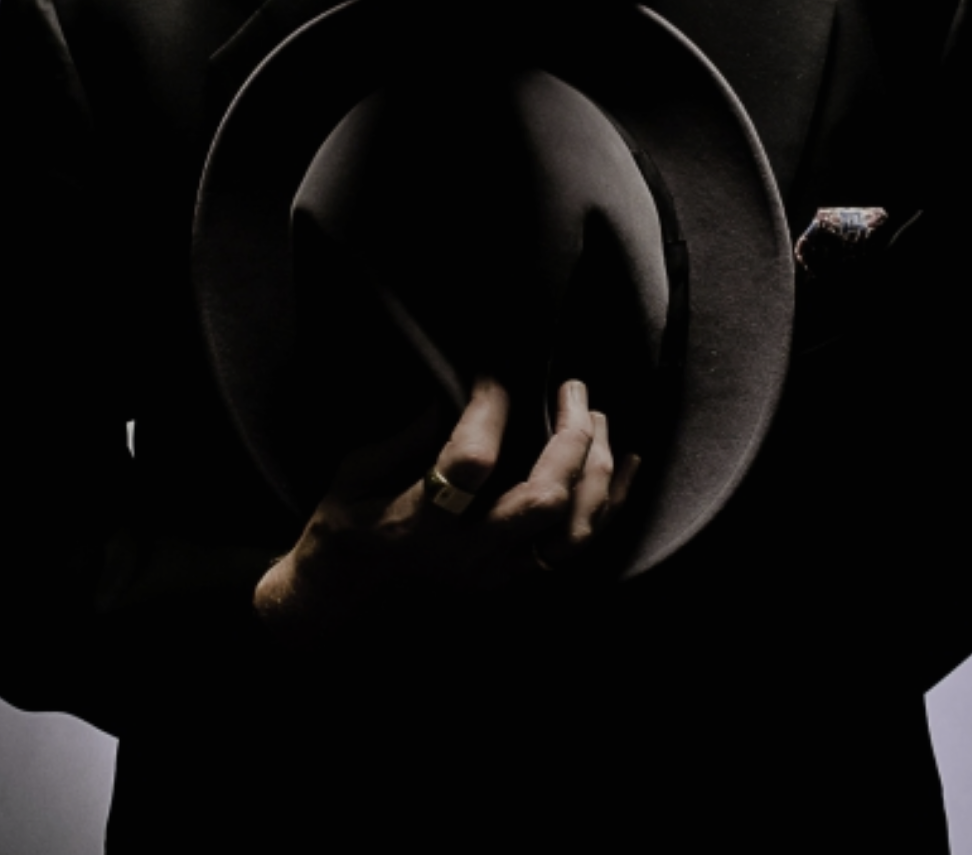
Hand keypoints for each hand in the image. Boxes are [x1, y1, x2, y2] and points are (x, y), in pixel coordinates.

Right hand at [255, 376, 638, 641]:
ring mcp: (498, 575)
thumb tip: (452, 396)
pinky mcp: (516, 581)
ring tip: (597, 418)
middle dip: (570, 439)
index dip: (490, 410)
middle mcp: (468, 556)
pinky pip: (579, 546)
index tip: (494, 374)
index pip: (471, 463)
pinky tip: (628, 462)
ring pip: (573, 529)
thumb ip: (404, 438)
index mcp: (419, 526)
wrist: (344, 597)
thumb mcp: (353, 476)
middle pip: (544, 499)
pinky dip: (611, 502)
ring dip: (597, 468)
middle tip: (572, 390)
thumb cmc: (345, 527)